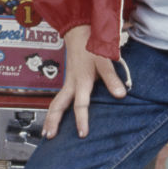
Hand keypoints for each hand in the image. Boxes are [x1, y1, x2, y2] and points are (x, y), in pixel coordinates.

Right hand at [42, 24, 126, 138]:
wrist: (79, 32)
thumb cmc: (92, 46)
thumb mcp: (104, 60)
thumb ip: (112, 78)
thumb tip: (121, 94)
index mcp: (81, 81)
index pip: (80, 105)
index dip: (81, 120)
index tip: (82, 133)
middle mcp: (71, 84)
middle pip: (58, 106)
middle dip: (53, 121)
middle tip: (49, 136)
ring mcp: (67, 83)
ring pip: (55, 103)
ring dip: (50, 117)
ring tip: (46, 132)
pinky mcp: (68, 82)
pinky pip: (58, 98)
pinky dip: (54, 110)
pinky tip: (54, 118)